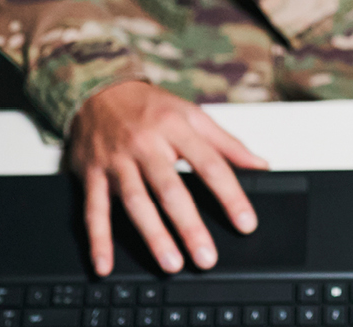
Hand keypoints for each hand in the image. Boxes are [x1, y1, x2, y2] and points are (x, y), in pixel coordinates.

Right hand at [67, 81, 269, 275]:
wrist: (97, 89)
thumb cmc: (149, 107)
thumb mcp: (191, 115)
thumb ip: (227, 143)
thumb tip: (261, 165)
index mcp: (175, 128)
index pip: (210, 164)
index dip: (230, 195)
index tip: (246, 223)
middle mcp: (145, 145)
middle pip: (170, 189)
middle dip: (189, 226)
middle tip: (206, 257)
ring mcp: (116, 161)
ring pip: (135, 202)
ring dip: (153, 235)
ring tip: (171, 264)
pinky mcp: (92, 174)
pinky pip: (94, 210)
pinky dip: (98, 240)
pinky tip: (104, 264)